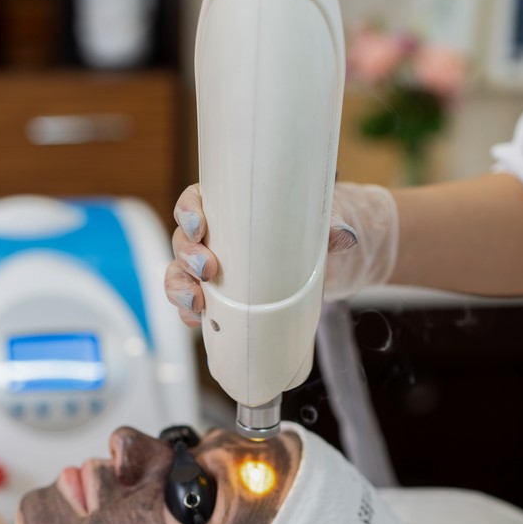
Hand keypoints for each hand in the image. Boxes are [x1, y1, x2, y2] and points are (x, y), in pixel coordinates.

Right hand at [163, 183, 362, 325]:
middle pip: (183, 241)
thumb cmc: (317, 228)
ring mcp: (214, 269)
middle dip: (187, 256)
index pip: (196, 202)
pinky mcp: (221, 298)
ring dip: (181, 288)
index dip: (189, 213)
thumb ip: (330, 227)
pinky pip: (193, 305)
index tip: (200, 227)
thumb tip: (342, 235)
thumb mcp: (325, 222)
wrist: (329, 262)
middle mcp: (215, 236)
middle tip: (208, 270)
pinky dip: (190, 313)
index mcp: (231, 206)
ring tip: (198, 304)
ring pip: (181, 275)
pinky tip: (198, 321)